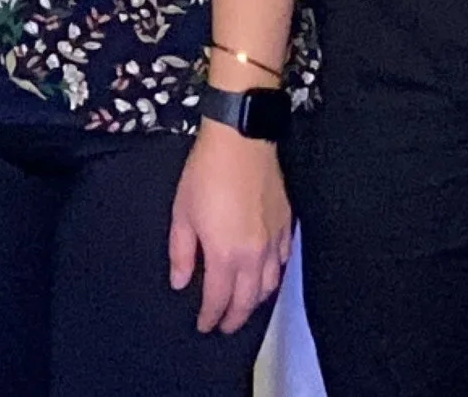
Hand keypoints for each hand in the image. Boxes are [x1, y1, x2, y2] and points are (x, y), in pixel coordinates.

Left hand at [167, 119, 292, 333]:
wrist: (241, 140)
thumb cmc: (206, 174)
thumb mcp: (182, 213)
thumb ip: (182, 253)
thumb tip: (181, 283)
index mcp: (226, 256)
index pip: (219, 300)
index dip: (210, 317)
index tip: (204, 326)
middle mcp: (254, 256)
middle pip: (247, 300)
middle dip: (234, 318)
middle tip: (224, 326)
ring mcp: (274, 241)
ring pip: (269, 285)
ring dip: (255, 300)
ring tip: (243, 304)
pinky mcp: (286, 224)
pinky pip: (283, 261)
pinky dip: (273, 275)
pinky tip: (266, 273)